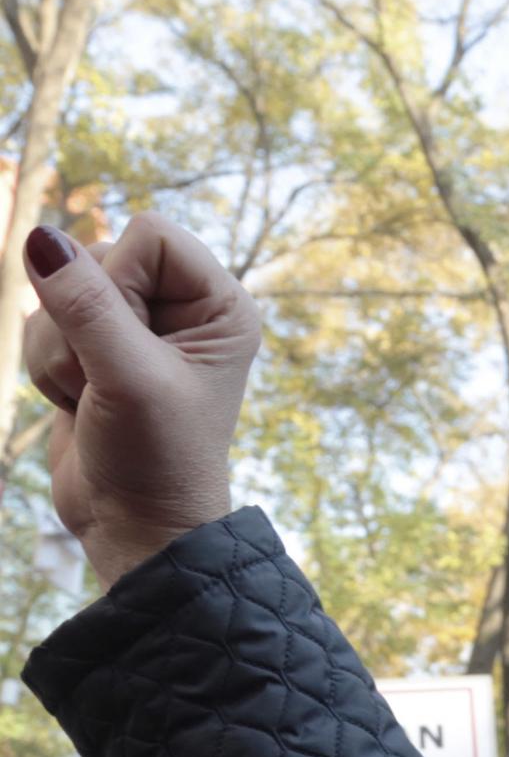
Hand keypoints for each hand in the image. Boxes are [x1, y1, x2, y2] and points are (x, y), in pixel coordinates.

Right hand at [22, 217, 260, 585]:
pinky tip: (78, 401)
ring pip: (57, 289)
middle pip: (94, 254)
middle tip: (112, 379)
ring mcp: (137, 327)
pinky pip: (42, 320)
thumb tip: (40, 236)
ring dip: (60, 349)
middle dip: (82, 321)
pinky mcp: (95, 347)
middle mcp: (183, 308)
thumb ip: (84, 304)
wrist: (135, 523)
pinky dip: (47, 364)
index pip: (149, 233)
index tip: (135, 344)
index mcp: (220, 306)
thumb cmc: (157, 457)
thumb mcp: (126, 377)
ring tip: (97, 396)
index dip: (121, 280)